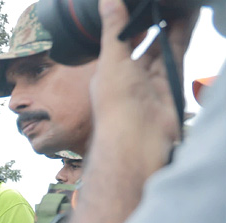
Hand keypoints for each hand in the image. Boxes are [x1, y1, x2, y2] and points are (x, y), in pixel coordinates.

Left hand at [90, 0, 197, 175]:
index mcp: (108, 73)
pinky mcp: (170, 84)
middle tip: (161, 2)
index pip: (118, 44)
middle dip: (151, 24)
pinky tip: (187, 17)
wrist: (139, 138)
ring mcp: (150, 81)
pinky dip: (181, 36)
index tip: (136, 5)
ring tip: (177, 3)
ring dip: (170, 25)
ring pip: (162, 47)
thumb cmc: (117, 104)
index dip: (127, 26)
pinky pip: (176, 55)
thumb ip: (113, 30)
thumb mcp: (111, 60)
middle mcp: (129, 77)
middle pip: (143, 45)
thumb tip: (107, 0)